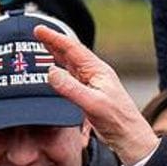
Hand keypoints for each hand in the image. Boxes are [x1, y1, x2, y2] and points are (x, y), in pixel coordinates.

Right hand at [34, 25, 157, 165]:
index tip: (39, 30)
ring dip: (57, 54)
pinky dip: (61, 70)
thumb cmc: (117, 119)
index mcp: (98, 71)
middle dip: (54, 42)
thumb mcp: (92, 103)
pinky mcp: (90, 94)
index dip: (55, 38)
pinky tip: (55, 70)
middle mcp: (95, 74)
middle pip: (71, 53)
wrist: (129, 136)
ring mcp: (93, 84)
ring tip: (44, 45)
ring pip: (71, 64)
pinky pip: (72, 77)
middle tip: (38, 32)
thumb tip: (51, 71)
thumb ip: (71, 88)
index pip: (73, 49)